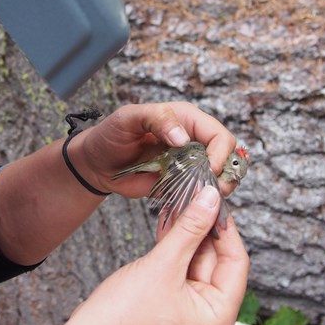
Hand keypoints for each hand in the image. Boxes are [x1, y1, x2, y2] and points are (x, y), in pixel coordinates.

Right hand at [18, 185, 249, 324]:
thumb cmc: (122, 319)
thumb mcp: (162, 265)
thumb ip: (189, 229)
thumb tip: (211, 200)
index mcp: (218, 318)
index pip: (236, 262)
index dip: (225, 227)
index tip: (214, 198)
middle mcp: (208, 318)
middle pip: (215, 261)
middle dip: (202, 226)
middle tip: (194, 194)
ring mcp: (188, 312)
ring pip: (194, 262)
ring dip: (186, 233)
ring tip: (180, 202)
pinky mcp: (169, 304)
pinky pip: (178, 269)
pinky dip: (173, 247)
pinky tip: (167, 222)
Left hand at [68, 102, 236, 196]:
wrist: (97, 163)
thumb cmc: (110, 135)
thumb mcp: (128, 118)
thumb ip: (156, 119)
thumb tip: (183, 137)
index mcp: (185, 119)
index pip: (219, 135)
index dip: (220, 153)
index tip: (210, 169)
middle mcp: (192, 140)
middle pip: (227, 157)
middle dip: (225, 174)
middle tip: (212, 190)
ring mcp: (188, 163)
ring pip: (219, 177)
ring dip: (217, 190)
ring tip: (203, 198)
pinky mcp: (181, 183)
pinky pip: (201, 193)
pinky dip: (203, 201)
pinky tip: (195, 207)